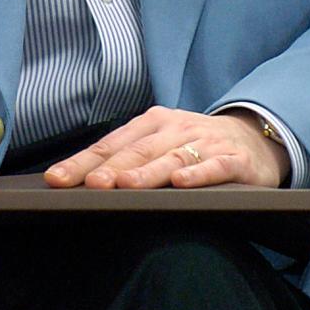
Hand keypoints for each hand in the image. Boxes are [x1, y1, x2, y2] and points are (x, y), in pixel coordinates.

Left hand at [44, 106, 289, 189]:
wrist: (253, 139)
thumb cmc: (195, 146)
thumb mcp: (160, 145)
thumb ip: (128, 161)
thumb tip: (81, 184)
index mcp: (152, 123)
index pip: (110, 145)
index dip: (82, 162)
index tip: (56, 180)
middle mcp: (175, 128)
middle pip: (137, 151)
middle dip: (111, 168)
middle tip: (89, 185)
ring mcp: (206, 142)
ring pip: (172, 158)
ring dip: (148, 172)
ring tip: (126, 186)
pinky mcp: (235, 160)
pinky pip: (215, 167)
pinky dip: (198, 173)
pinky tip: (182, 183)